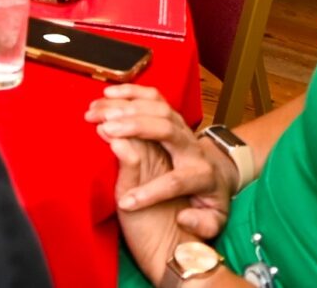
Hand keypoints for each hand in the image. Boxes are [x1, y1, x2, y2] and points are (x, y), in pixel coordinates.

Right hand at [88, 86, 232, 258]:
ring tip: (98, 111)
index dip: (152, 192)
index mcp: (201, 175)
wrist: (218, 172)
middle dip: (135, 127)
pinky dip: (130, 91)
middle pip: (166, 129)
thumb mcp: (215, 220)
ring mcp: (183, 127)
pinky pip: (154, 96)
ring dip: (126, 106)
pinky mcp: (173, 115)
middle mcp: (192, 146)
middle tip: (105, 129)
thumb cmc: (209, 199)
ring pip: (158, 108)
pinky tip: (108, 93)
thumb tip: (184, 217)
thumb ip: (204, 224)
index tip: (125, 202)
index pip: (177, 181)